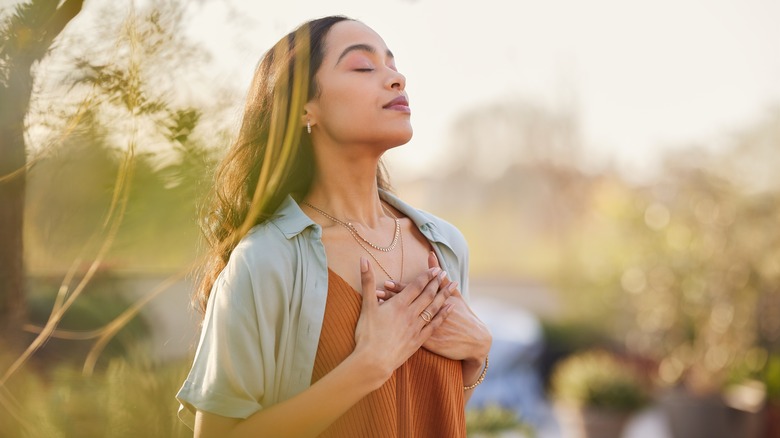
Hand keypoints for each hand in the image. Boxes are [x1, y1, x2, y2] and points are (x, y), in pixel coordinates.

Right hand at [352, 257, 452, 386]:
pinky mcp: (419, 340)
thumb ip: (367, 281)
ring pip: (434, 308)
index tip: (435, 269)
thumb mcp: (366, 306)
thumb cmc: (367, 334)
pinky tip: (450, 308)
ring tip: (453, 285)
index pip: (416, 286)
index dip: (426, 276)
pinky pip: (435, 324)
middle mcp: (410, 314)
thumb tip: (363, 259)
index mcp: (398, 304)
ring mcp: (416, 327)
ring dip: (444, 295)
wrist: (374, 362)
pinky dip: (444, 315)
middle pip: (427, 295)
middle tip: (445, 273)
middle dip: (437, 283)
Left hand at [378, 252, 491, 366]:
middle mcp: (428, 315)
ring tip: (377, 307)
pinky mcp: (425, 343)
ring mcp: (426, 330)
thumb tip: (431, 255)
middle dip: (391, 299)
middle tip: (376, 292)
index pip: (414, 293)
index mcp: (434, 303)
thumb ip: (441, 278)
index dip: (399, 288)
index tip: (386, 282)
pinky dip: (396, 330)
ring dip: (390, 314)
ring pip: (404, 320)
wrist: (473, 341)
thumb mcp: (455, 296)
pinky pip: (407, 335)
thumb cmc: (464, 316)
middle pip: (407, 305)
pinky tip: (384, 327)